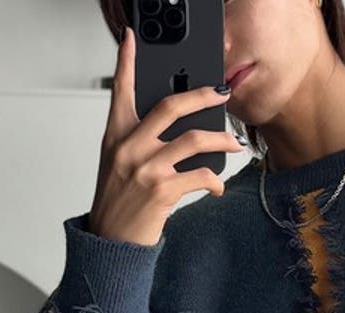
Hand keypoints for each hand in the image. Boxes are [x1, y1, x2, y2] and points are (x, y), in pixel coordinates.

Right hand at [88, 27, 245, 246]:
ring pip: (193, 140)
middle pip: (170, 107)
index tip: (132, 39)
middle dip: (202, 96)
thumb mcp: (117, 165)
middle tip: (221, 94)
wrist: (111, 241)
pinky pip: (200, 176)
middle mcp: (129, 148)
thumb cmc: (117, 203)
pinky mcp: (162, 191)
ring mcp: (146, 168)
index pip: (120, 91)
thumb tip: (174, 130)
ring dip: (221, 140)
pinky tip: (218, 186)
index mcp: (116, 137)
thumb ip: (136, 142)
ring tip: (233, 143)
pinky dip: (215, 181)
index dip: (126, 62)